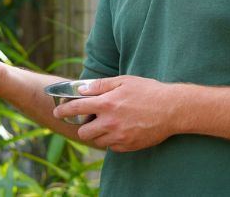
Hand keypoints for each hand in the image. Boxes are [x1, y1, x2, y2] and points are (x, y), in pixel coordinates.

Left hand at [53, 75, 179, 151]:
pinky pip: (111, 147)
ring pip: (96, 141)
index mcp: (106, 103)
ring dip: (97, 134)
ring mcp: (119, 136)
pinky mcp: (128, 146)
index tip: (57, 112)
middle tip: (89, 121)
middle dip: (82, 126)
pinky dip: (111, 140)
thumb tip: (81, 89)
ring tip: (106, 125)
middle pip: (83, 131)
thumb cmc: (148, 91)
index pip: (76, 108)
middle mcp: (110, 122)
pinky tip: (119, 131)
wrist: (172, 109)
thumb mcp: (123, 81)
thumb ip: (100, 86)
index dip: (63, 110)